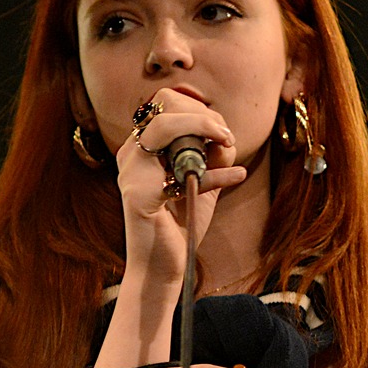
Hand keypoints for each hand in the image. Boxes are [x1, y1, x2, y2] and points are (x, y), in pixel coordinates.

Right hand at [115, 88, 247, 287]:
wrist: (163, 266)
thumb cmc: (179, 223)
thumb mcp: (203, 180)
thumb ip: (213, 156)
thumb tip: (226, 137)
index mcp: (141, 147)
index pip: (166, 102)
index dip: (199, 110)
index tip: (222, 133)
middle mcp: (130, 154)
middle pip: (164, 103)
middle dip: (204, 116)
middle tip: (225, 139)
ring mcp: (130, 172)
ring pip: (165, 124)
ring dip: (205, 130)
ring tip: (227, 149)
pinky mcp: (138, 194)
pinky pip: (184, 169)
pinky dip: (217, 173)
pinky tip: (237, 177)